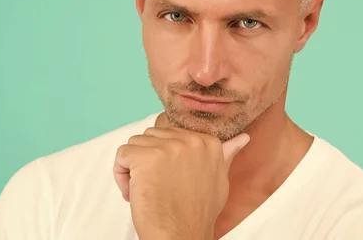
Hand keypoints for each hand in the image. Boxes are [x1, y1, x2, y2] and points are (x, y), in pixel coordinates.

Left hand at [113, 125, 249, 239]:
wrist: (182, 236)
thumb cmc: (197, 213)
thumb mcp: (219, 180)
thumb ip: (225, 155)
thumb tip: (243, 137)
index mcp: (209, 142)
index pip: (172, 134)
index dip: (164, 158)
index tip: (169, 178)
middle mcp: (191, 140)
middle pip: (153, 136)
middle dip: (147, 160)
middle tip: (155, 186)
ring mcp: (169, 147)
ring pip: (136, 144)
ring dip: (133, 168)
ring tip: (145, 190)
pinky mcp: (147, 158)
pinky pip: (122, 154)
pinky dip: (120, 175)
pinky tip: (132, 193)